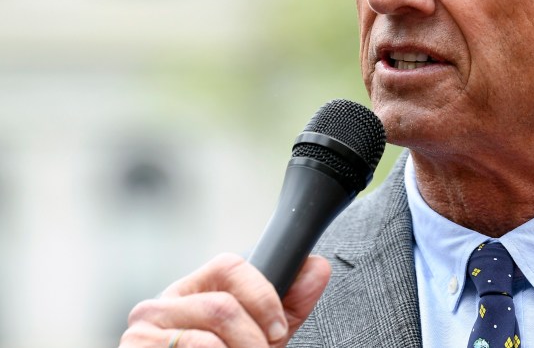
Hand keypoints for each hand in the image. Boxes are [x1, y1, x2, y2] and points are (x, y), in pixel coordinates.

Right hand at [120, 253, 330, 347]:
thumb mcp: (261, 338)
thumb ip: (287, 307)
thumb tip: (318, 266)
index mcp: (193, 291)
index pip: (230, 265)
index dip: (263, 297)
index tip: (278, 330)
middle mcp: (161, 304)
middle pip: (223, 306)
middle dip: (253, 340)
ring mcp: (142, 331)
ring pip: (208, 336)